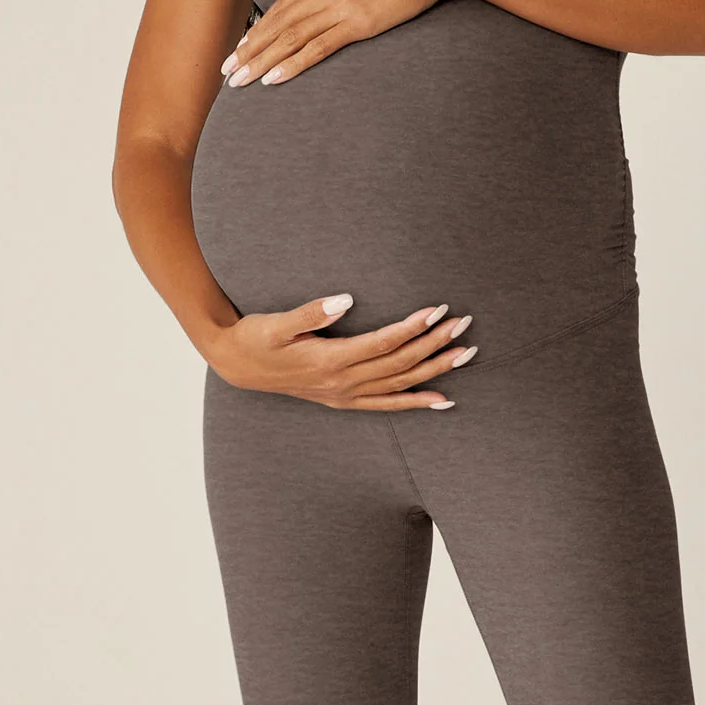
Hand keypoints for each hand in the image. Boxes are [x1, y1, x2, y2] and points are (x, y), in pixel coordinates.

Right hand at [209, 294, 475, 409]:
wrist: (238, 366)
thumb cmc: (257, 338)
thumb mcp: (277, 323)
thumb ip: (311, 313)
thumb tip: (345, 299)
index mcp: (330, 361)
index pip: (383, 344)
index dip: (412, 328)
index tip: (438, 309)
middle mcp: (343, 383)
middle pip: (400, 364)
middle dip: (434, 344)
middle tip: (464, 324)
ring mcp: (345, 395)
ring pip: (400, 385)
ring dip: (435, 370)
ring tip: (466, 353)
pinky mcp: (344, 400)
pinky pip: (388, 405)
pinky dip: (417, 403)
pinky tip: (443, 399)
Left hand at [221, 0, 467, 88]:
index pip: (279, 9)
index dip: (256, 33)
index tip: (238, 51)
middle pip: (277, 25)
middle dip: (249, 51)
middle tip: (226, 73)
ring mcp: (340, 5)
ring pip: (290, 38)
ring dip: (261, 61)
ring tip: (240, 80)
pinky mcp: (358, 22)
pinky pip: (318, 47)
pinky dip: (293, 64)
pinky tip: (274, 78)